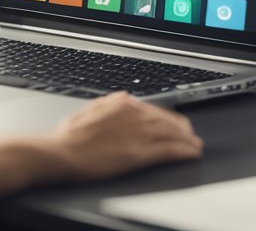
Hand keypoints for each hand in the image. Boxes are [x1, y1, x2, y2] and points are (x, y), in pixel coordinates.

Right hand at [51, 92, 202, 181]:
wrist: (60, 153)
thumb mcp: (89, 111)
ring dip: (187, 140)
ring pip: (173, 133)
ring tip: (195, 145)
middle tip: (190, 135)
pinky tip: (191, 153)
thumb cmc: (68, 138)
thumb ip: (107, 106)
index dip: (166, 118)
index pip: (153, 108)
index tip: (173, 122)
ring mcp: (138, 133)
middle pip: (167, 119)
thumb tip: (119, 102)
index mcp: (122, 103)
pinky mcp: (140, 152)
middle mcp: (134, 113)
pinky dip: (184, 151)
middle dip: (181, 128)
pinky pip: (169, 149)